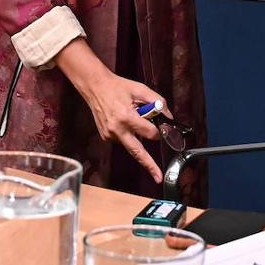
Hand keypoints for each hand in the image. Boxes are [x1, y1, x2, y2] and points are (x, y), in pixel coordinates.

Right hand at [54, 39, 169, 182]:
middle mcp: (117, 130)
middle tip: (158, 177)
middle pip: (138, 152)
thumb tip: (169, 117)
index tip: (163, 128)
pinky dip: (128, 134)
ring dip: (137, 137)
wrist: (95, 87)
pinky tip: (122, 120)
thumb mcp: (140, 89)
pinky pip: (123, 140)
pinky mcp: (105, 137)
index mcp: (126, 117)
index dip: (159, 130)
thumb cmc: (118, 87)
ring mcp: (110, 135)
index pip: (150, 133)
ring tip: (129, 116)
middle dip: (149, 165)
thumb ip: (158, 102)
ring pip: (131, 144)